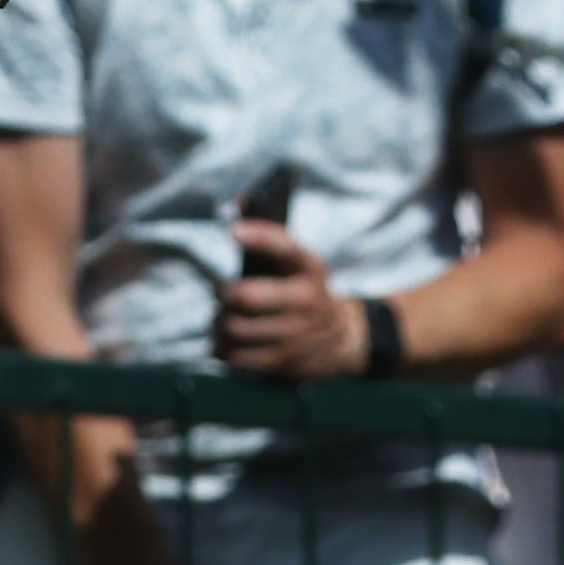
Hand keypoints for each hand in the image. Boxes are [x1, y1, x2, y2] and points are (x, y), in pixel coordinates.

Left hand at [214, 217, 362, 379]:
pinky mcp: (283, 362)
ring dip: (221, 323)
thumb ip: (269, 237)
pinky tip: (228, 342)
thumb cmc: (303, 291)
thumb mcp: (297, 263)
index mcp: (309, 268)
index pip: (284, 247)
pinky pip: (237, 356)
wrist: (342, 339)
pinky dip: (225, 348)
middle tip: (224, 293)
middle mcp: (306, 301)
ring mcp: (295, 335)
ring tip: (224, 319)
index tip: (233, 231)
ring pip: (235, 327)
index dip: (258, 237)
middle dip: (225, 293)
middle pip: (246, 296)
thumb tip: (238, 202)